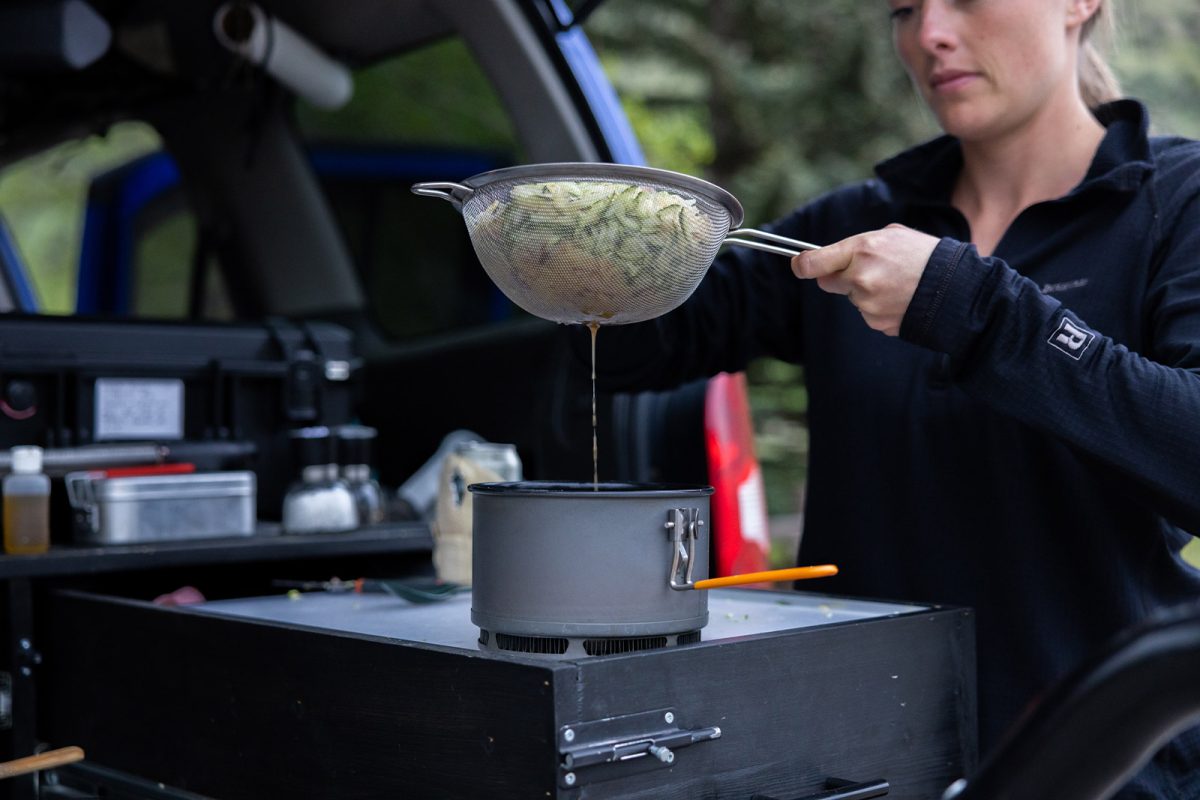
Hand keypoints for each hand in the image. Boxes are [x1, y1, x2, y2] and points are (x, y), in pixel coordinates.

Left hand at [791, 224, 939, 335]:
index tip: (798, 264)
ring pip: (851, 298)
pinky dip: (879, 307)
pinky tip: (900, 298)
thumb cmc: (924, 255)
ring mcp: (867, 303)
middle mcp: (860, 278)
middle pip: (828, 282)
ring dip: (864, 292)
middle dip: (840, 276)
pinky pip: (867, 313)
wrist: (955, 288)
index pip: (813, 263)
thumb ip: (858, 245)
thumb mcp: (892, 235)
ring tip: (895, 283)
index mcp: (862, 250)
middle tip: (865, 270)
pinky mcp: (876, 322)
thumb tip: (832, 257)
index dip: (801, 264)